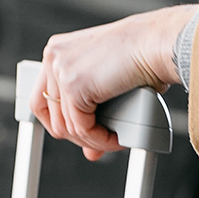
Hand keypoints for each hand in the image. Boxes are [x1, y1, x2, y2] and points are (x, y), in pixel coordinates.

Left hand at [30, 5, 196, 160]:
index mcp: (58, 52)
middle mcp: (54, 56)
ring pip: (66, 128)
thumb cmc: (141, 57)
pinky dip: (100, 140)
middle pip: (50, 116)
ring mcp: (60, 69)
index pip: (43, 99)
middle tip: (99, 144)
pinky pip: (82, 129)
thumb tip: (89, 152)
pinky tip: (116, 138)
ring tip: (113, 140)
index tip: (83, 136)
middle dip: (76, 137)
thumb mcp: (106, 86)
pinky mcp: (73, 86)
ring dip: (92, 141)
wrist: (155, 45)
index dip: (62, 125)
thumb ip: (90, 114)